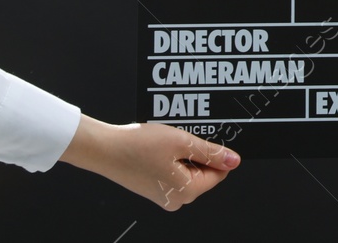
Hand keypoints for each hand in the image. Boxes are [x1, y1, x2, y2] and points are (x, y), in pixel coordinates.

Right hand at [58, 117, 239, 209]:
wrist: (104, 148)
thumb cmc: (137, 146)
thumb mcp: (182, 142)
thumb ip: (210, 152)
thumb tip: (234, 160)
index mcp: (186, 192)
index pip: (219, 174)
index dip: (216, 154)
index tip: (206, 138)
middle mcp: (176, 200)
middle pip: (204, 173)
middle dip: (198, 153)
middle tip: (182, 138)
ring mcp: (164, 196)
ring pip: (189, 170)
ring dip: (184, 153)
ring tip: (169, 141)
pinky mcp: (154, 188)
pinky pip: (174, 171)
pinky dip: (172, 157)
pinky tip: (161, 146)